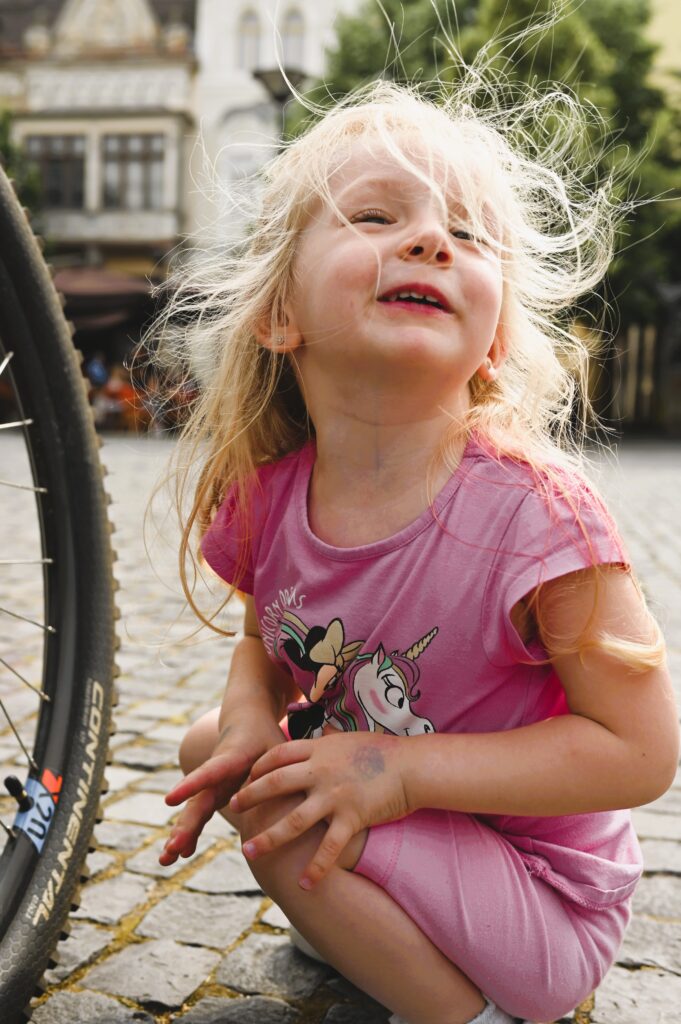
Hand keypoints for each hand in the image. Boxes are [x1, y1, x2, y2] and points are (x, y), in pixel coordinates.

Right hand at [160, 720, 285, 865]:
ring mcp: (211, 785)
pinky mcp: (212, 794)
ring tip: (167, 859)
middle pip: (198, 800)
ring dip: (181, 834)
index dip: (192, 784)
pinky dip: (190, 834)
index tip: (169, 799)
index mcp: (231, 758)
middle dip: (186, 824)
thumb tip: (297, 796)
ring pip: (194, 811)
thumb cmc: (266, 735)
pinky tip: (179, 855)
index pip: (210, 771)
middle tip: (174, 847)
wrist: (246, 719)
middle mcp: (215, 773)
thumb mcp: (277, 747)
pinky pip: (198, 816)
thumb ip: (284, 769)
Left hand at [229, 731, 410, 888]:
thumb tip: (320, 728)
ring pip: (294, 820)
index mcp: (320, 750)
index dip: (259, 767)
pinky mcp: (352, 817)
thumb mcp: (350, 738)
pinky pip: (329, 848)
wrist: (413, 765)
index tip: (247, 777)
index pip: (278, 755)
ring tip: (248, 851)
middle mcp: (321, 771)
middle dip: (251, 797)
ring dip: (269, 838)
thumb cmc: (384, 750)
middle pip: (275, 784)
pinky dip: (316, 868)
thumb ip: (329, 739)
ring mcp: (335, 795)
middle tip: (233, 809)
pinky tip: (304, 885)